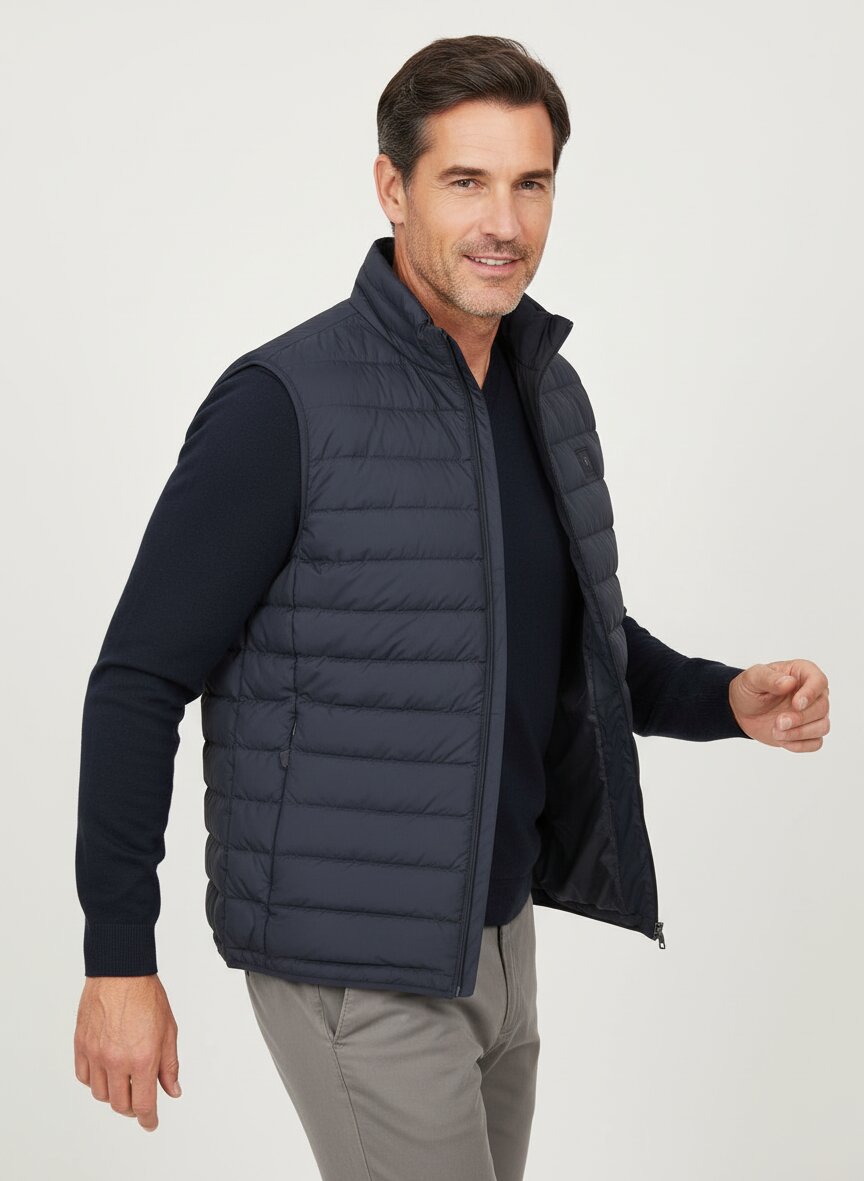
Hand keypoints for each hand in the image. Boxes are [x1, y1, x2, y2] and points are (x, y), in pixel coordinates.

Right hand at [74, 974, 180, 1131]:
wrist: (121, 972)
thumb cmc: (147, 996)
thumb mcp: (169, 1030)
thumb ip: (169, 1065)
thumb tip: (172, 1091)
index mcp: (142, 1058)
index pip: (144, 1104)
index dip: (148, 1119)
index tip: (151, 1123)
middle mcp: (117, 1061)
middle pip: (120, 1105)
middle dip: (133, 1108)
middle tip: (140, 1100)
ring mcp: (96, 1054)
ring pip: (100, 1094)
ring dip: (114, 1094)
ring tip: (124, 1081)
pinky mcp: (81, 1046)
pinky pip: (84, 1077)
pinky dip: (94, 1081)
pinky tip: (105, 1071)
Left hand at [728, 660, 829, 750]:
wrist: (742, 710)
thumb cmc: (750, 688)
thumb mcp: (752, 678)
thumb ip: (768, 678)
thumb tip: (789, 682)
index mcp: (803, 673)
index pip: (819, 681)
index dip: (811, 693)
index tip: (797, 704)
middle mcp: (813, 693)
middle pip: (822, 707)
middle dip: (800, 718)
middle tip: (778, 722)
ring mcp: (812, 714)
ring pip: (822, 726)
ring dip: (800, 733)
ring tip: (776, 732)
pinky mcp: (808, 732)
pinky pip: (815, 743)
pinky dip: (800, 745)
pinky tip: (782, 740)